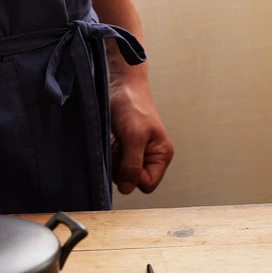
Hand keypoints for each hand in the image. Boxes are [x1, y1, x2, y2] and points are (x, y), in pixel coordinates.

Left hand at [109, 66, 173, 194]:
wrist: (120, 84)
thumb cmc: (132, 105)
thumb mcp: (134, 136)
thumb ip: (132, 164)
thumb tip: (127, 189)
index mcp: (162, 154)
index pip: (147, 184)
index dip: (134, 177)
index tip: (126, 158)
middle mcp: (150, 156)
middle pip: (132, 180)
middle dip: (122, 167)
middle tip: (121, 145)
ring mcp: (136, 153)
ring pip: (121, 173)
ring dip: (114, 160)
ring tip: (116, 140)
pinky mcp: (123, 148)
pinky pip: (114, 162)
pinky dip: (110, 154)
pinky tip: (112, 139)